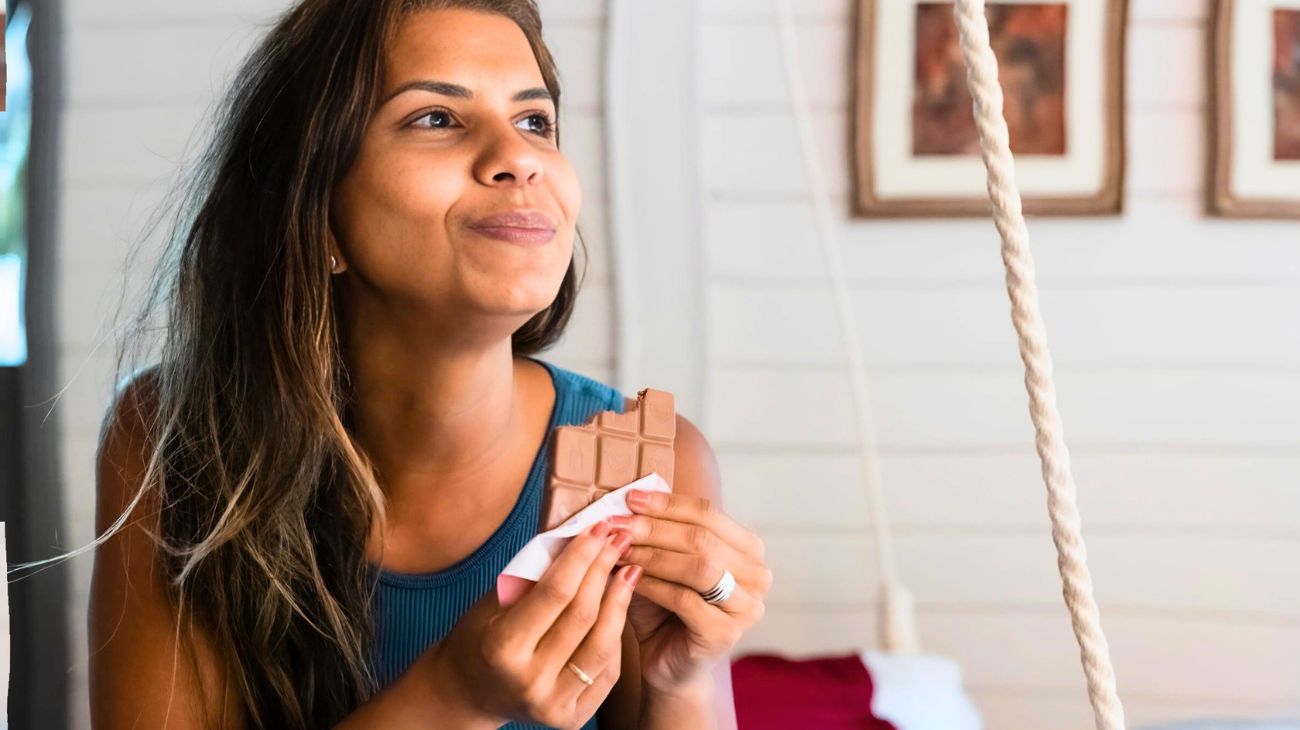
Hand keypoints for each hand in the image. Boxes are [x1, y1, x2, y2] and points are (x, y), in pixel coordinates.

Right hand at [427, 520, 641, 728]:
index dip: (581, 557)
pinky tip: (618, 608)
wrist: (469, 693)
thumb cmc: (479, 637)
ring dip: (619, 602)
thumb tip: (581, 536)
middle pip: (582, 617)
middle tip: (619, 540)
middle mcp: (529, 681)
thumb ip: (536, 576)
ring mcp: (552, 705)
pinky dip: (615, 636)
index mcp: (502, 648)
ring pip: (603, 645)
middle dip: (603, 571)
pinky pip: (607, 670)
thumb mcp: (495, 601)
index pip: (554, 593)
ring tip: (627, 571)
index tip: (598, 528)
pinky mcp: (571, 718)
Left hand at [610, 489, 770, 695]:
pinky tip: (628, 578)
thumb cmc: (663, 606)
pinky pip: (686, 599)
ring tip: (619, 550)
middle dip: (653, 528)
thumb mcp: (662, 560)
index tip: (629, 498)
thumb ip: (656, 530)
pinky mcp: (727, 633)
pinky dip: (653, 584)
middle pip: (702, 538)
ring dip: (653, 554)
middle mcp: (758, 575)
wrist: (667, 662)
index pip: (707, 513)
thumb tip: (631, 494)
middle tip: (616, 525)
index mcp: (748, 548)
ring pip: (698, 567)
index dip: (667, 504)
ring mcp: (747, 606)